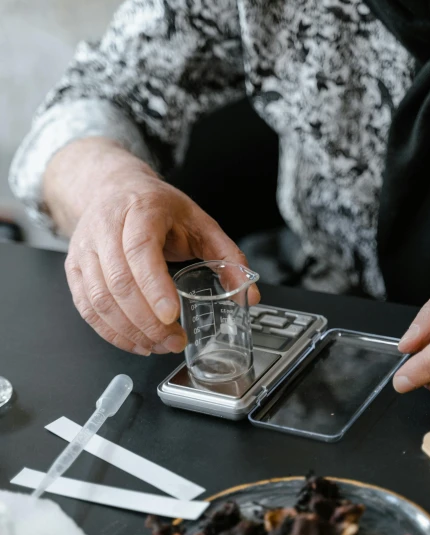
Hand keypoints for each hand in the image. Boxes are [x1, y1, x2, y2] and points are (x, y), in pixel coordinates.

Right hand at [44, 138, 259, 354]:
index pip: (140, 250)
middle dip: (146, 320)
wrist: (112, 189)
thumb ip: (227, 256)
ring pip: (99, 298)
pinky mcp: (74, 268)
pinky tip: (135, 343)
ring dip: (129, 330)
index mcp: (140, 209)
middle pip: (118, 281)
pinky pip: (87, 307)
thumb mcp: (200, 222)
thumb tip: (249, 293)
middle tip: (174, 340)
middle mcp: (105, 227)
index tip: (171, 315)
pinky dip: (110, 332)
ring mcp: (85, 249)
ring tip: (159, 345)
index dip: (153, 286)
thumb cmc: (158, 208)